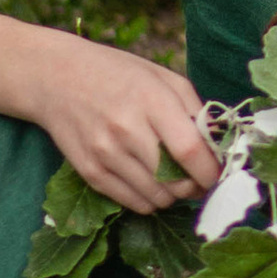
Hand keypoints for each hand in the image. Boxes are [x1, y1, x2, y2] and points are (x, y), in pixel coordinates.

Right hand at [35, 39, 219, 214]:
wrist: (57, 77)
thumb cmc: (117, 73)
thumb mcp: (162, 77)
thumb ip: (194, 109)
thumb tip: (219, 144)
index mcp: (151, 100)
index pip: (190, 149)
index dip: (211, 170)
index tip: (219, 174)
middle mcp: (127, 129)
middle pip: (174, 180)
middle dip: (195, 186)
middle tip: (198, 179)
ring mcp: (105, 154)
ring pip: (155, 197)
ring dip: (173, 196)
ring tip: (174, 180)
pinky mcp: (89, 172)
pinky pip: (131, 203)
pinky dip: (149, 201)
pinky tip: (151, 184)